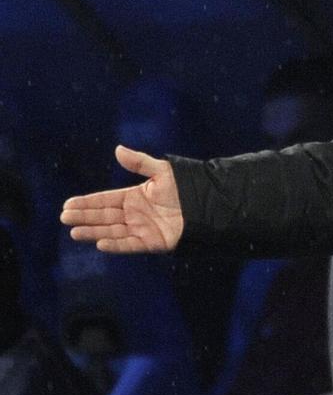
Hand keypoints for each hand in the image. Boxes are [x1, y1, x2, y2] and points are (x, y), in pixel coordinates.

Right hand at [60, 145, 182, 253]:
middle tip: (64, 217)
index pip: (105, 200)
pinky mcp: (151, 242)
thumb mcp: (161, 171)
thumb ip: (140, 162)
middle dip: (84, 217)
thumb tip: (118, 149)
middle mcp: (134, 214)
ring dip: (93, 231)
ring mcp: (141, 228)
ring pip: (112, 230)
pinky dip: (115, 244)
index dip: (87, 202)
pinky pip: (129, 244)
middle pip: (104, 216)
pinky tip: (100, 243)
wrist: (207, 204)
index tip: (68, 204)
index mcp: (134, 197)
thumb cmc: (185, 187)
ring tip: (74, 231)